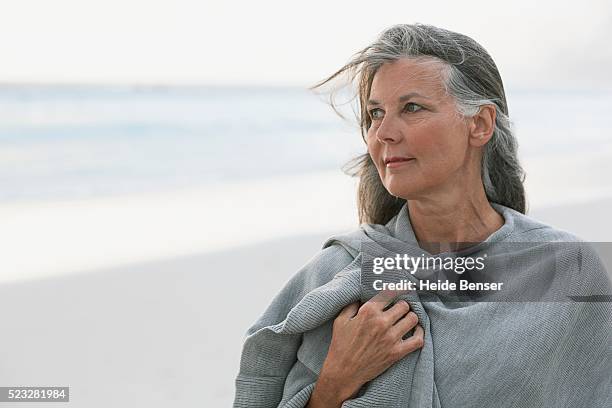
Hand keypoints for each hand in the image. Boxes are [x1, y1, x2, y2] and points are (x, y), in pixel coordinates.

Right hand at [307, 291, 423, 406]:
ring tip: (407, 319)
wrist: (344, 371)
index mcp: (368, 311)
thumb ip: (352, 305)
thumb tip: (362, 297)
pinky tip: (416, 331)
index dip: (394, 292)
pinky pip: (417, 340)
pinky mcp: (397, 352)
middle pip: (403, 305)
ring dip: (411, 317)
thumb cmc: (341, 345)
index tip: (397, 291)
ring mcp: (390, 338)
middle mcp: (381, 322)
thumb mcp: (341, 320)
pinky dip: (419, 333)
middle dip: (402, 305)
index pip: (389, 294)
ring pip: (412, 319)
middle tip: (400, 309)